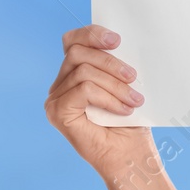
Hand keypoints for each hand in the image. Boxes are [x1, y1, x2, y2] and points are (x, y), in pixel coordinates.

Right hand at [45, 24, 153, 179]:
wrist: (130, 156)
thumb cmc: (131, 121)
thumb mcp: (125, 83)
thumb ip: (116, 61)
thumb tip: (120, 38)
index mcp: (74, 73)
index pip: (73, 40)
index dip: (92, 33)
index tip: (118, 40)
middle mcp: (60, 85)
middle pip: (78, 52)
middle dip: (110, 61)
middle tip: (133, 76)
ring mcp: (55, 99)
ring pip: (84, 71)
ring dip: (115, 84)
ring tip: (134, 100)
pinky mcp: (57, 113)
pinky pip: (83, 90)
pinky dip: (108, 98)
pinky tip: (123, 109)